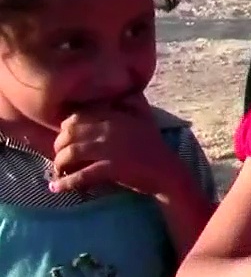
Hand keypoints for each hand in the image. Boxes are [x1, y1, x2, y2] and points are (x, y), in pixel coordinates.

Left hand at [49, 98, 187, 195]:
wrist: (168, 172)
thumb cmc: (154, 147)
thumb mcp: (145, 118)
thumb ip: (132, 102)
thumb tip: (124, 89)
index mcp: (115, 116)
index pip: (78, 116)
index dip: (65, 128)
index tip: (65, 138)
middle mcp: (110, 129)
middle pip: (69, 134)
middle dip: (59, 147)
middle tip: (60, 157)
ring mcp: (110, 149)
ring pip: (71, 153)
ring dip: (59, 164)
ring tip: (59, 172)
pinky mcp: (112, 168)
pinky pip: (81, 175)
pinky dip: (66, 183)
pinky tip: (58, 187)